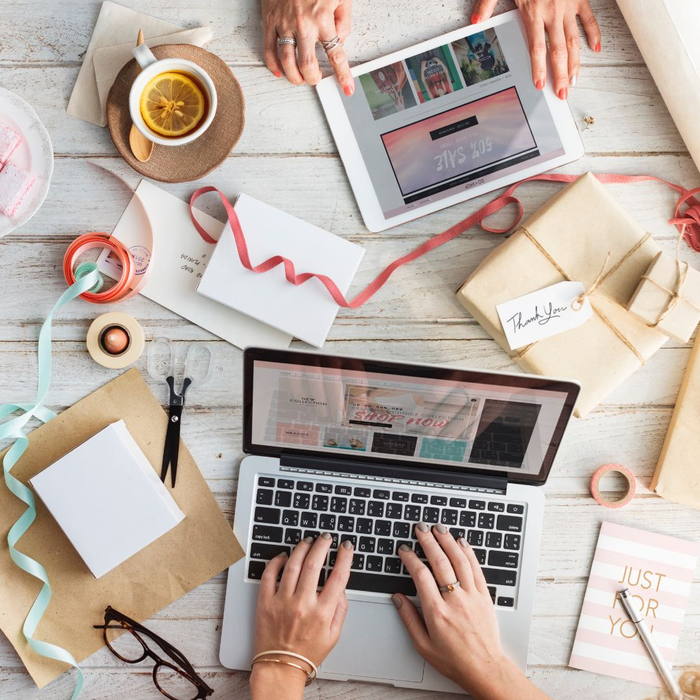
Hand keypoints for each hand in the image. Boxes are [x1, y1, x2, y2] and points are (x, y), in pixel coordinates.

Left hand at [250, 535, 353, 698]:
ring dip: (302, 548)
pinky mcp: (265, 602)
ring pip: (292, 565)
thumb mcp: (333, 635)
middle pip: (314, 564)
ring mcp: (282, 602)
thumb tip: (341, 587)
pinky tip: (283, 556)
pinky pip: (269, 575)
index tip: (346, 547)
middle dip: (322, 545)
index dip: (344, 557)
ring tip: (307, 541)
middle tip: (325, 538)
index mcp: (322, 613)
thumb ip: (341, 610)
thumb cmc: (306, 653)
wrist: (280, 668)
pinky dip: (276, 561)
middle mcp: (302, 605)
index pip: (338, 577)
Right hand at [262, 0, 354, 93]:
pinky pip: (268, 50)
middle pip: (306, 65)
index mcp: (323, 18)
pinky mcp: (269, 20)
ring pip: (287, 62)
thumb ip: (344, 19)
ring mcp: (284, 24)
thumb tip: (340, 39)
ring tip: (299, 78)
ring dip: (294, 77)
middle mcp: (303, 25)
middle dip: (312, 79)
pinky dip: (273, 65)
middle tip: (315, 79)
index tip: (347, 88)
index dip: (343, 75)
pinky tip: (280, 71)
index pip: (336, 54)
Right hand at [393, 523, 548, 699]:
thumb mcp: (423, 645)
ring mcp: (472, 596)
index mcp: (436, 613)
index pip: (420, 576)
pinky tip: (461, 542)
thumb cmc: (454, 660)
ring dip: (448, 541)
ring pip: (459, 561)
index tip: (404, 549)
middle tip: (420, 528)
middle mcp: (455, 601)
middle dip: (428, 541)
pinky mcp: (484, 596)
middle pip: (440, 562)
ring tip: (439, 528)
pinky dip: (468, 553)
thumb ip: (409, 619)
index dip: (410, 558)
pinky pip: (476, 569)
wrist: (485, 669)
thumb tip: (397, 598)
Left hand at [471, 0, 600, 99]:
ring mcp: (569, 5)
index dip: (539, 68)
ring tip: (574, 80)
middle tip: (563, 93)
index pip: (537, 48)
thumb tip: (475, 22)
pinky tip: (595, 49)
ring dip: (575, 62)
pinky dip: (593, 33)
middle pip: (559, 50)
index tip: (540, 85)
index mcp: (534, 11)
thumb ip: (487, 4)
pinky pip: (589, 18)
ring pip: (574, 39)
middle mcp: (554, 11)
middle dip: (560, 74)